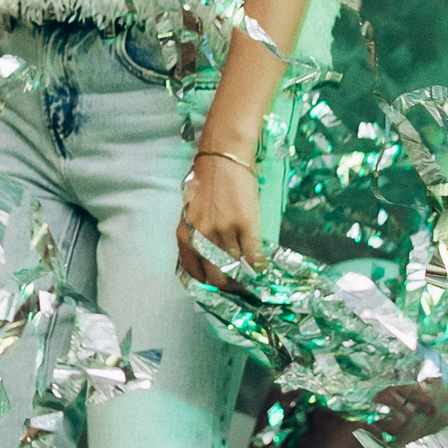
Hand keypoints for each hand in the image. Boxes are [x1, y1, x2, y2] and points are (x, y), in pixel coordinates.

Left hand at [176, 152, 262, 288]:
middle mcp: (202, 236)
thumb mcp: (191, 212)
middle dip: (228, 287)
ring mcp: (224, 231)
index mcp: (185, 234)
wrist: (223, 158)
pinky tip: (262, 266)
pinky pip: (254, 255)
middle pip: (215, 277)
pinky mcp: (245, 224)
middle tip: (238, 288)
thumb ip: (196, 235)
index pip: (193, 272)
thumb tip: (208, 259)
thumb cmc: (207, 183)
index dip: (207, 284)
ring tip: (251, 280)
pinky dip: (259, 265)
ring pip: (235, 268)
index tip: (217, 288)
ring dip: (245, 278)